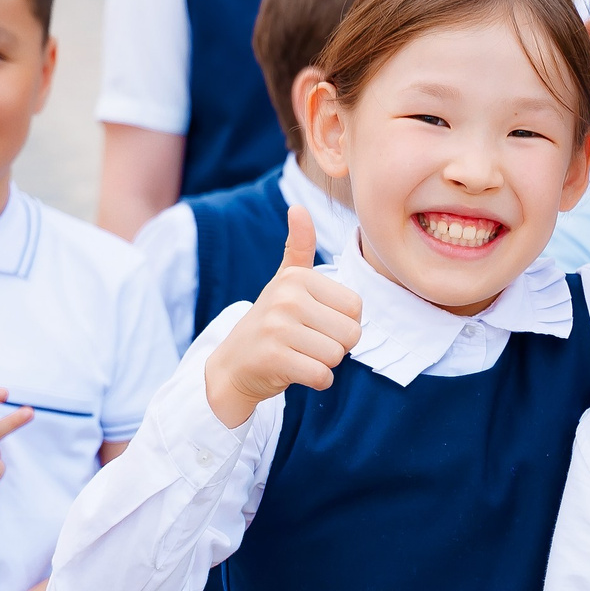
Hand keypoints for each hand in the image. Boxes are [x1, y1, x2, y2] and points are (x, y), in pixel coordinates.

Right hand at [203, 209, 362, 427]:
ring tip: (299, 355)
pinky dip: (317, 382)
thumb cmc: (270, 322)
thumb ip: (299, 248)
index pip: (356, 307)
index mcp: (297, 278)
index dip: (344, 323)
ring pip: (337, 356)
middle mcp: (287, 298)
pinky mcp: (274, 358)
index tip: (317, 324)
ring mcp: (278, 328)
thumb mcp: (284, 282)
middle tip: (308, 343)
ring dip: (324, 364)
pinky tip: (295, 372)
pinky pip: (322, 376)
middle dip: (336, 346)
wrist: (233, 365)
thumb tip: (298, 208)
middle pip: (351, 334)